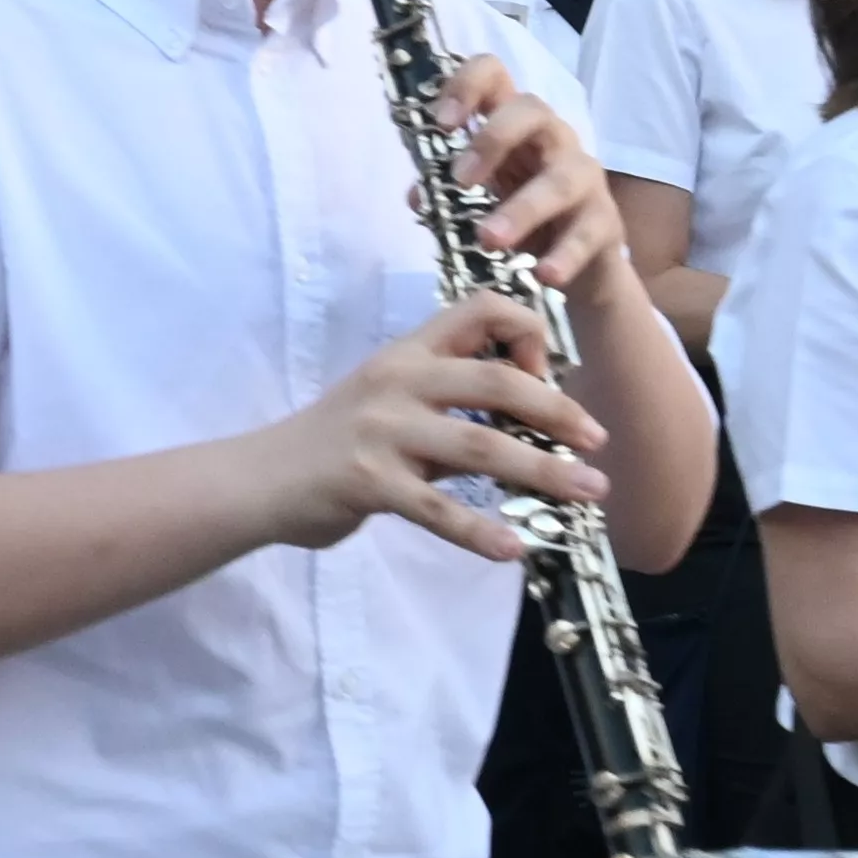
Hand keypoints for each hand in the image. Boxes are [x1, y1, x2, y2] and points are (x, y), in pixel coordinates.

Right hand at [255, 296, 604, 562]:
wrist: (259, 479)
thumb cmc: (333, 442)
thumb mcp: (390, 405)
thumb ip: (450, 409)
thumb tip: (526, 427)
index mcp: (408, 353)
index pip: (479, 308)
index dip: (526, 330)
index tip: (549, 371)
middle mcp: (398, 381)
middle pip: (496, 380)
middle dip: (558, 410)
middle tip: (597, 440)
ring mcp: (381, 430)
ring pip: (481, 444)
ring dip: (543, 471)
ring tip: (587, 492)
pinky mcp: (367, 482)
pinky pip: (436, 509)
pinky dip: (478, 531)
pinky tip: (512, 549)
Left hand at [443, 52, 634, 310]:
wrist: (578, 265)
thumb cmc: (523, 216)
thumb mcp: (480, 198)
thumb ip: (446, 191)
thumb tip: (417, 194)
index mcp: (514, 123)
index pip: (495, 75)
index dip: (466, 86)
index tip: (440, 123)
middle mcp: (552, 138)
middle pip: (531, 108)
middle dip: (492, 139)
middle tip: (460, 181)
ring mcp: (583, 177)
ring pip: (559, 179)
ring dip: (521, 209)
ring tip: (488, 240)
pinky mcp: (604, 220)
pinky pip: (586, 232)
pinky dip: (565, 254)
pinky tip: (544, 275)